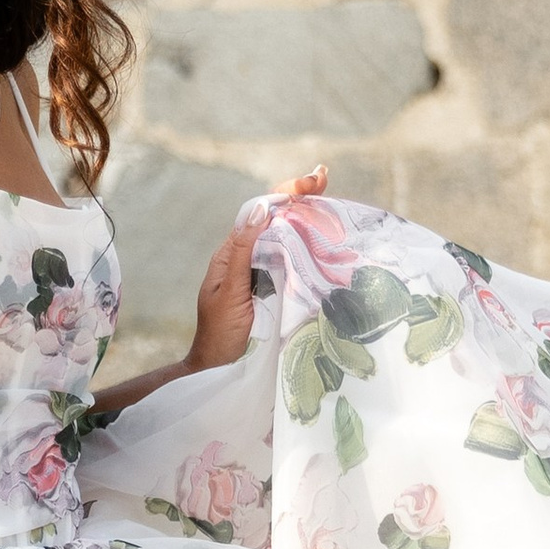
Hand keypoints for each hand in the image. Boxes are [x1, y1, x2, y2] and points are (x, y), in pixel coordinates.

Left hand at [185, 165, 325, 372]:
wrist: (220, 370)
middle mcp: (247, 258)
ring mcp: (262, 274)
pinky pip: (291, 262)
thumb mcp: (230, 291)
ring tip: (329, 200)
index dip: (284, 193)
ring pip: (286, 239)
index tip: (312, 180)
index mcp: (232, 254)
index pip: (259, 213)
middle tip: (324, 178)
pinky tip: (325, 239)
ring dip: (307, 219)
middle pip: (274, 220)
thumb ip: (243, 251)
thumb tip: (262, 210)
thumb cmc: (221, 334)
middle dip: (299, 197)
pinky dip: (308, 247)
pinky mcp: (275, 290)